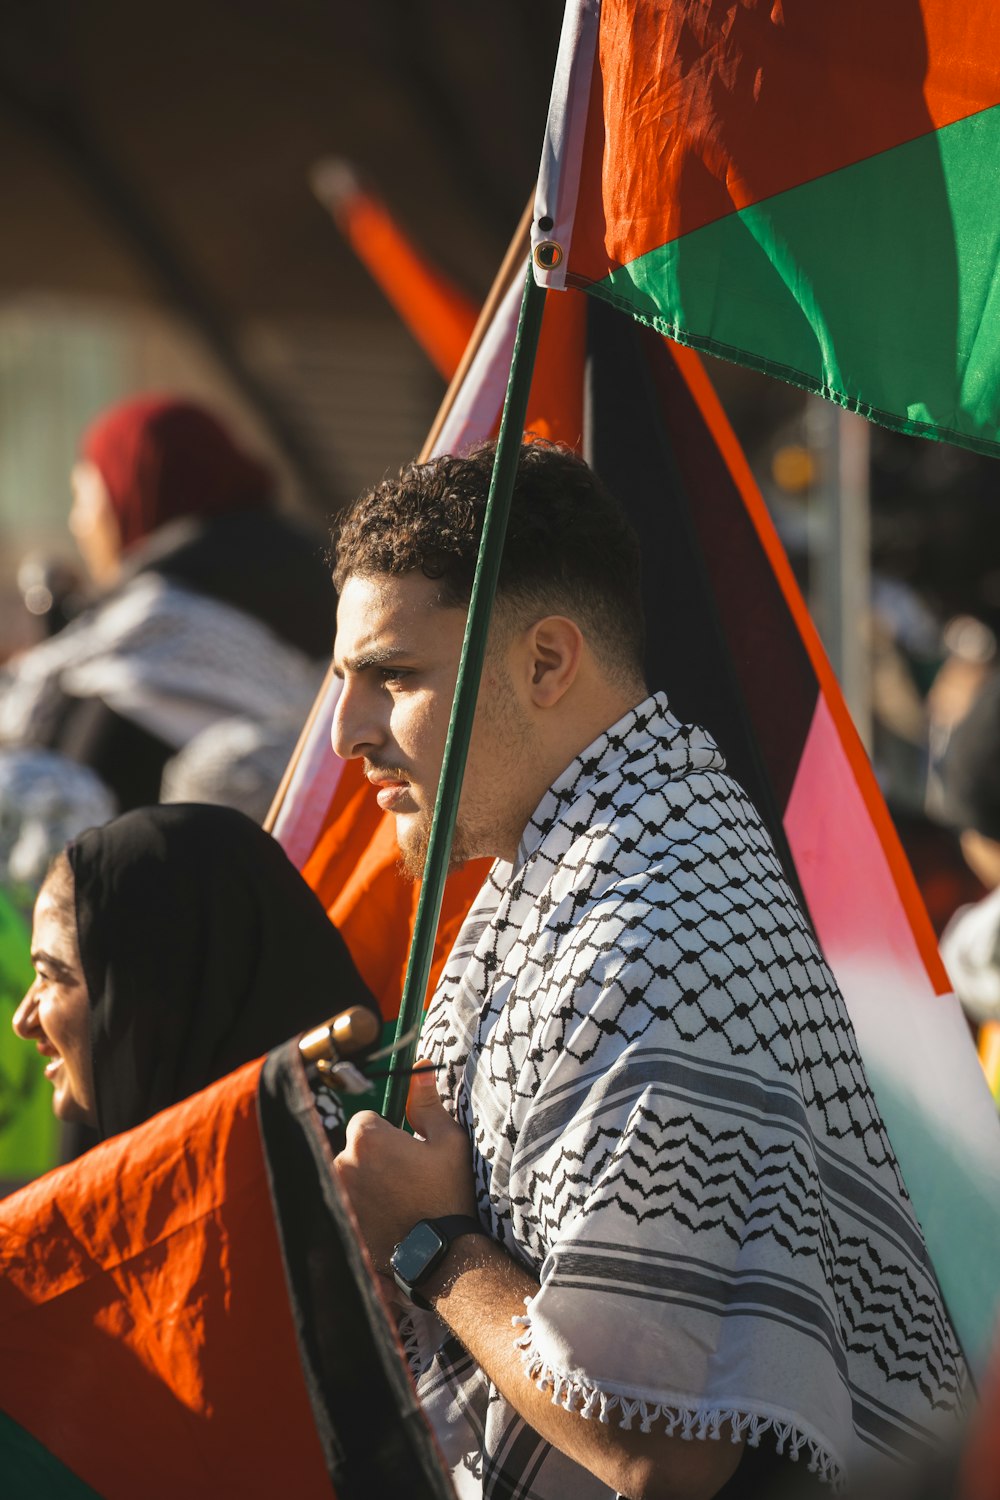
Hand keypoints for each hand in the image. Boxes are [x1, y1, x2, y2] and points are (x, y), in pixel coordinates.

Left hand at [334, 1061, 476, 1271]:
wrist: (440, 1254)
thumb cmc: (447, 1193)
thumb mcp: (447, 1142)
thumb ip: (426, 1103)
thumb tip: (419, 1067)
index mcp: (367, 1138)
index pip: (365, 1120)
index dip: (388, 1134)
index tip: (407, 1152)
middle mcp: (342, 1163)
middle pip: (352, 1148)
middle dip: (373, 1158)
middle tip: (404, 1179)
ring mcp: (336, 1195)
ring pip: (347, 1175)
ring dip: (364, 1182)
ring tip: (395, 1201)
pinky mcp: (337, 1221)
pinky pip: (344, 1202)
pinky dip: (358, 1207)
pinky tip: (383, 1220)